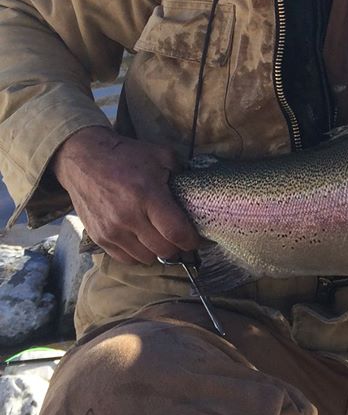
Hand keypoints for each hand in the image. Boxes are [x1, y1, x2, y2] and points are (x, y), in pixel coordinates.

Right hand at [51, 127, 201, 264]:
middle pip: (164, 250)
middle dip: (179, 247)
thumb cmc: (126, 156)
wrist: (83, 159)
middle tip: (183, 239)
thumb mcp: (161, 156)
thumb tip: (197, 189)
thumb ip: (182, 173)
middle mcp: (129, 217)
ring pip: (146, 257)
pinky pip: (125, 258)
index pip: (176, 232)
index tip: (199, 239)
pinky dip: (139, 254)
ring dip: (158, 252)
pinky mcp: (99, 237)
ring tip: (163, 239)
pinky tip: (144, 241)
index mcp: (148, 196)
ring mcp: (112, 230)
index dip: (193, 241)